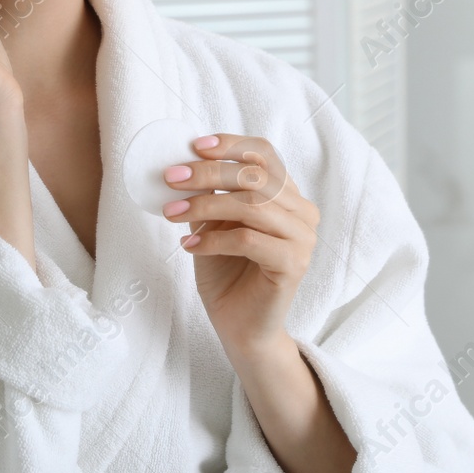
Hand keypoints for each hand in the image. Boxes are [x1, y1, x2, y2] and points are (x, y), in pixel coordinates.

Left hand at [162, 133, 319, 355]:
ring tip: (173, 213)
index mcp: (287, 195)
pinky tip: (189, 246)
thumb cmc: (226, 272)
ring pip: (251, 206)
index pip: (264, 155)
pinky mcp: (293, 265)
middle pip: (255, 177)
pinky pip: (248, 240)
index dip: (231, 145)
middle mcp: (302, 212)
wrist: (240, 326)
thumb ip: (210, 195)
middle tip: (171, 178)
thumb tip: (185, 163)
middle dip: (208, 173)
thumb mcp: (213, 224)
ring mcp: (302, 239)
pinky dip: (213, 240)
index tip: (195, 146)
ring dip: (205, 205)